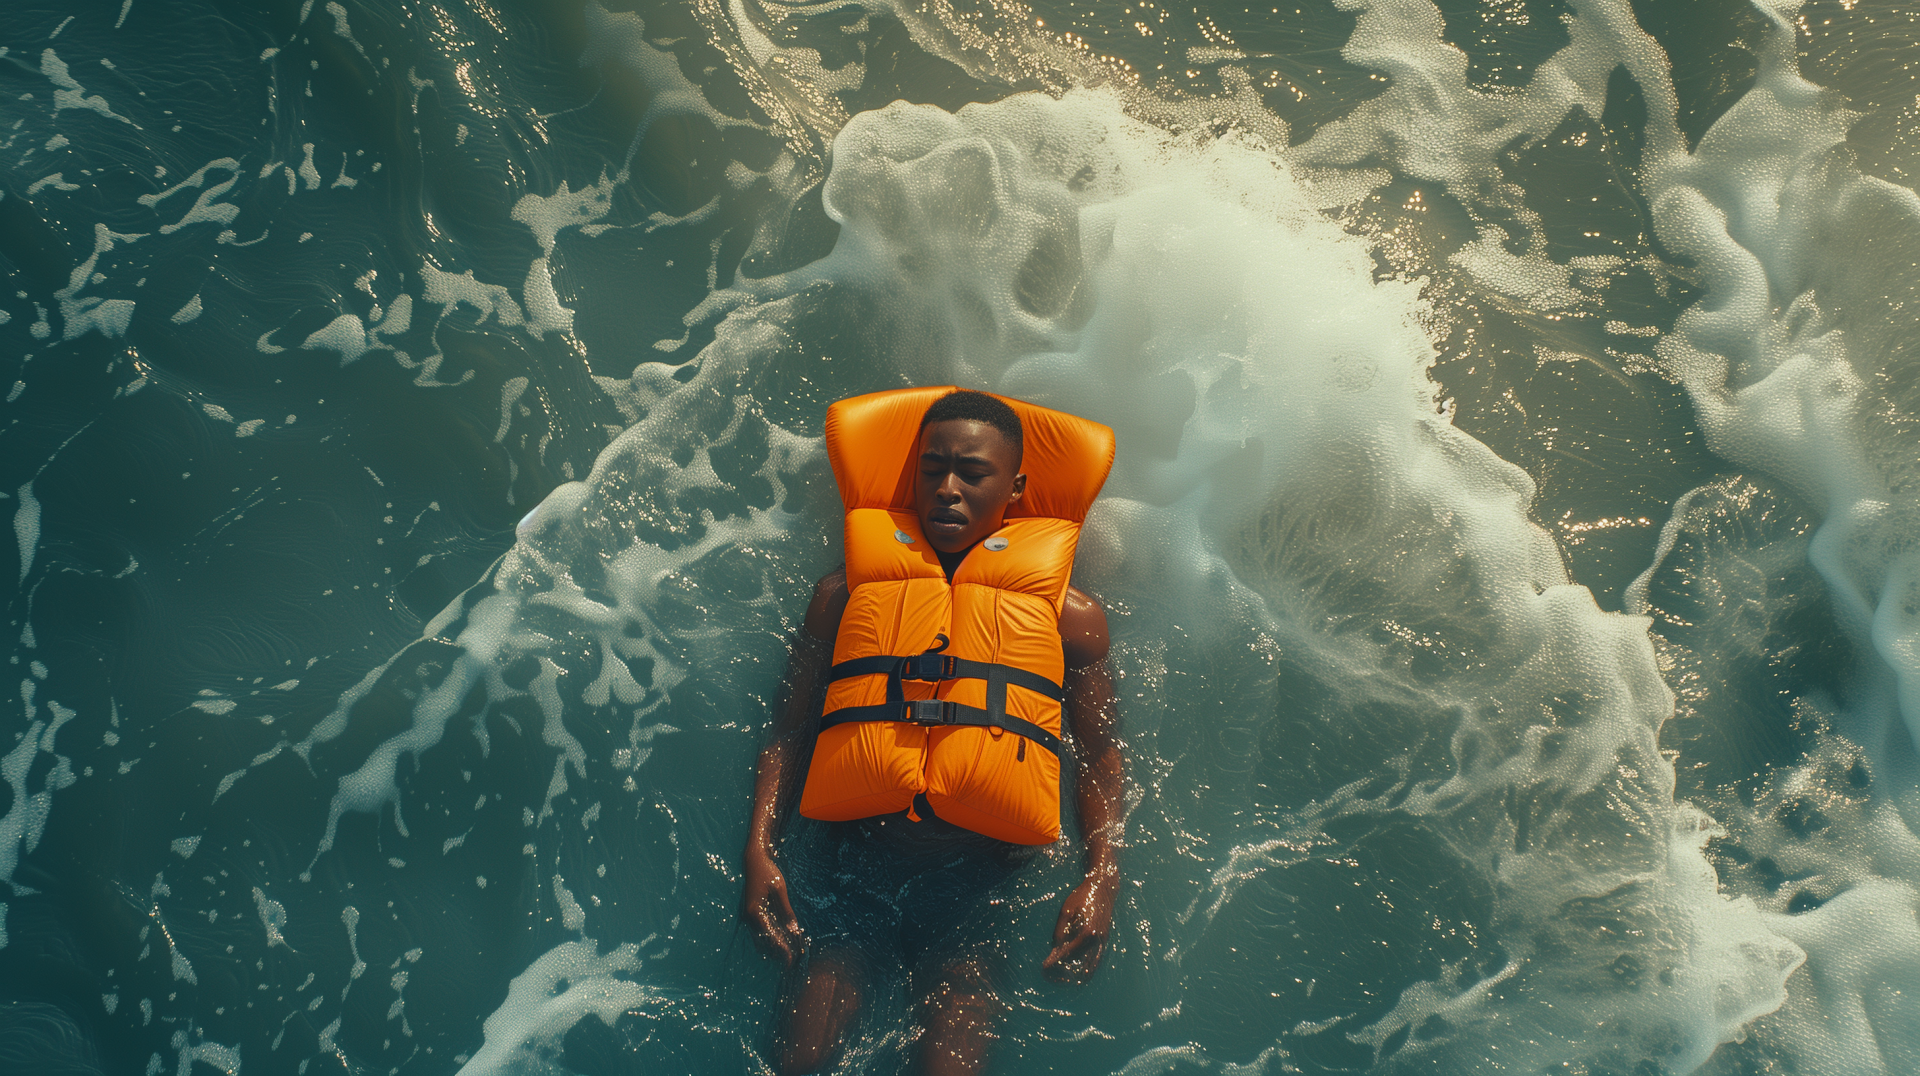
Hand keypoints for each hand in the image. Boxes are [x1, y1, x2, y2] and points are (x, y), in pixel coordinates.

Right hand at [741, 848, 805, 964]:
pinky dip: (771, 937)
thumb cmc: (768, 872)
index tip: (792, 958)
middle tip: (793, 960)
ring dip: (775, 946)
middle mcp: (749, 917)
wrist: (753, 860)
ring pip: (761, 938)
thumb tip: (794, 929)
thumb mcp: (780, 890)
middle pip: (764, 942)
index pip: (771, 937)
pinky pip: (761, 930)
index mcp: (755, 912)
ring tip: (790, 951)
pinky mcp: (751, 913)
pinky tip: (783, 938)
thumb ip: (786, 911)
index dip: (783, 949)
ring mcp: (748, 915)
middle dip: (779, 951)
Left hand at [1042, 870, 1113, 982]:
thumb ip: (1060, 932)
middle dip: (1065, 974)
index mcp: (1087, 932)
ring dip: (1076, 974)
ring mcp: (1103, 942)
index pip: (1068, 954)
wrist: (1103, 887)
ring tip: (1061, 975)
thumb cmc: (1082, 897)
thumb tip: (1054, 951)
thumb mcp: (1066, 911)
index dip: (1054, 963)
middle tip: (1051, 975)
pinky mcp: (1105, 941)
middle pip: (1081, 968)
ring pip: (1091, 968)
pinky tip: (1072, 966)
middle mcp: (1098, 941)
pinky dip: (1084, 967)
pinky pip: (1096, 961)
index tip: (1044, 968)